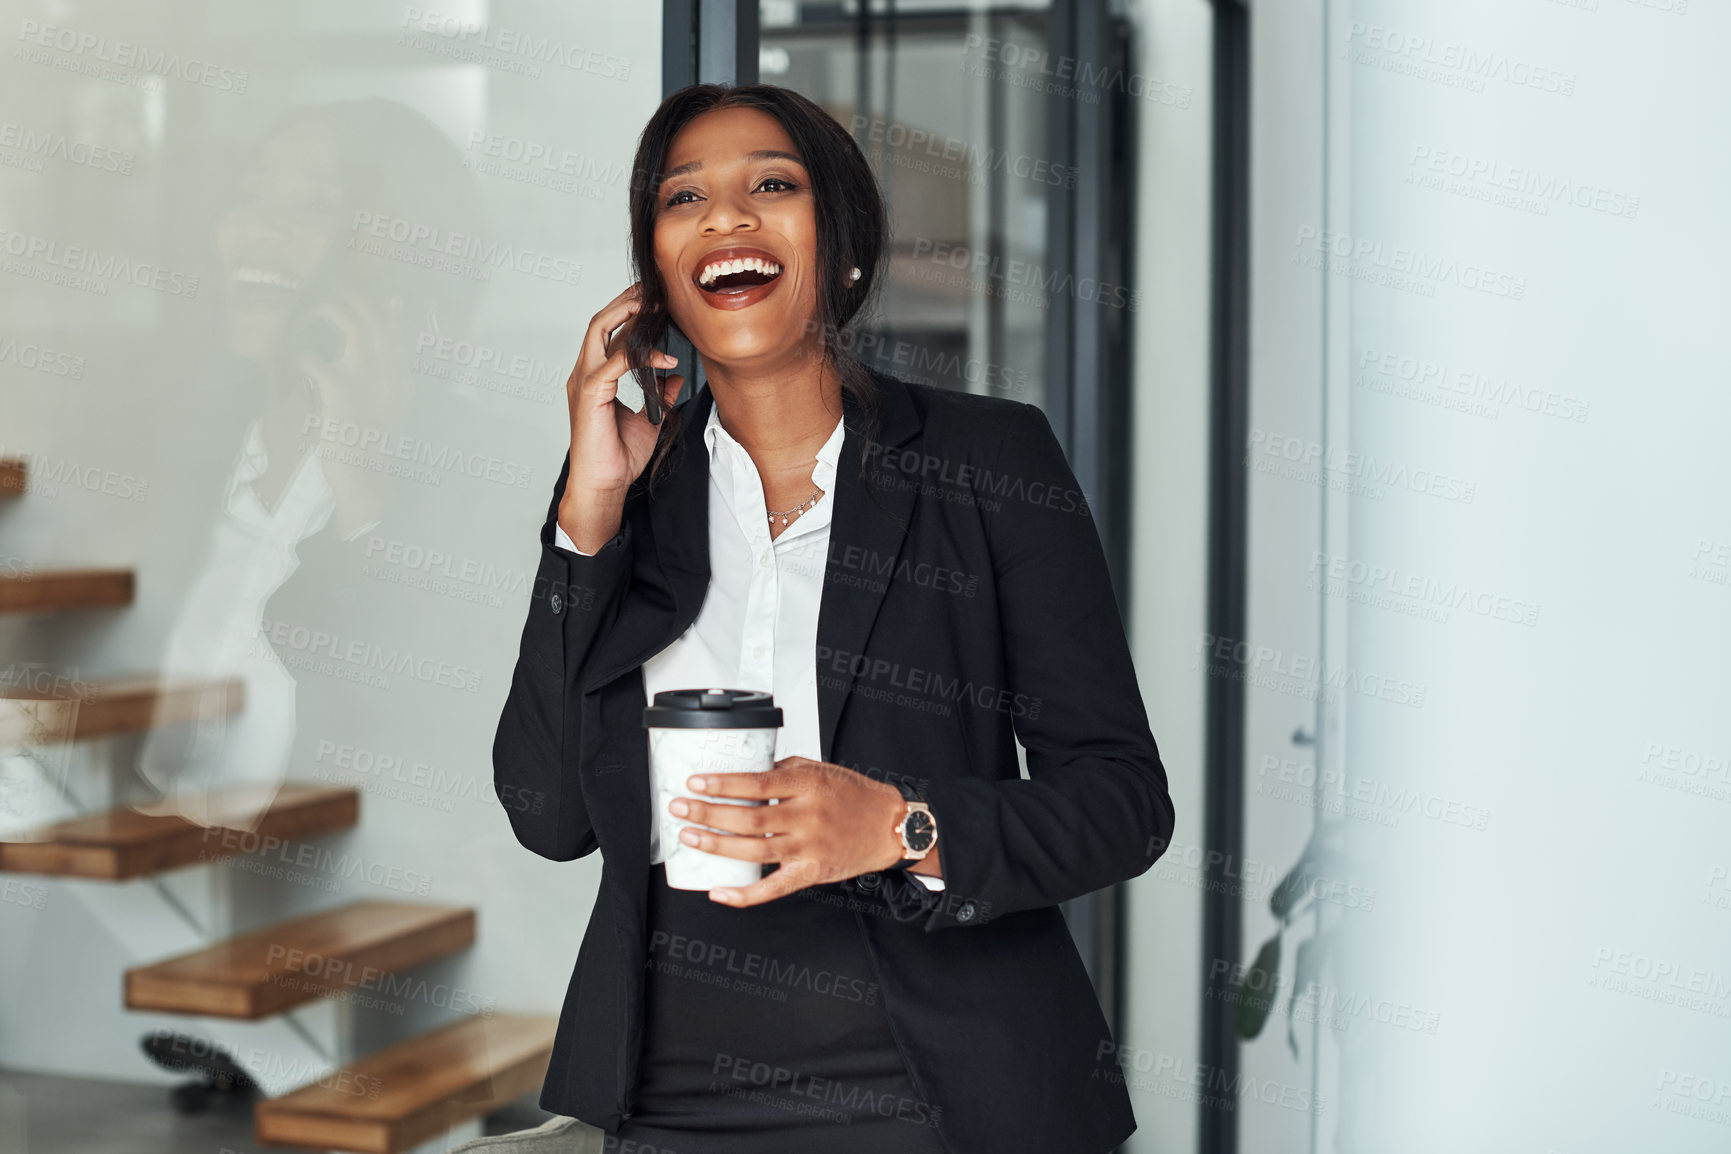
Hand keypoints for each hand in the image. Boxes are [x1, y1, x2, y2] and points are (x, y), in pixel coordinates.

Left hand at [288, 283, 398, 531]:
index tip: (391, 297)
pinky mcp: (339, 390)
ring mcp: (366, 380)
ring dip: (332, 311)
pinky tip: (297, 359)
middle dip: (357, 298)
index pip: (401, 336)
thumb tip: (391, 374)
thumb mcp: (393, 420)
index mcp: (403, 382)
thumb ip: (392, 392)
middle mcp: (389, 374)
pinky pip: (314, 357)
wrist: (368, 480)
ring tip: (317, 311)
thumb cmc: (375, 452)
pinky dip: (302, 353)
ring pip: (352, 326)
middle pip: (376, 320)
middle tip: (341, 290)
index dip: (393, 312)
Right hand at [560, 284, 683, 547]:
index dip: (630, 313)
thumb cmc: (618, 457)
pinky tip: (665, 360)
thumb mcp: (649, 420)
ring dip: (627, 313)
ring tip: (654, 306)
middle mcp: (585, 373)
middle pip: (599, 321)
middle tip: (655, 291)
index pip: (608, 332)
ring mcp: (584, 381)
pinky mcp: (589, 394)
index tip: (656, 303)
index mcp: (595, 377)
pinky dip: (641, 356)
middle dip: (626, 301)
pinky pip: (615, 362)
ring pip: (599, 330)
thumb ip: (660, 394)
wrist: (604, 485)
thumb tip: (675, 377)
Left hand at [668, 756, 909, 906]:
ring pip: (754, 850)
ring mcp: (808, 847)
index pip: (756, 783)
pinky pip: (773, 888)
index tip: (695, 783)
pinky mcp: (811, 872)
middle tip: (681, 808)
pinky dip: (744, 895)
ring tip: (690, 837)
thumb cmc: (853, 796)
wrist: (889, 825)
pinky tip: (719, 891)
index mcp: (807, 785)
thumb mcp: (820, 770)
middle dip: (708, 813)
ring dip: (716, 844)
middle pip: (749, 817)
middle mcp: (807, 816)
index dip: (722, 784)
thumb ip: (783, 771)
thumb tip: (743, 774)